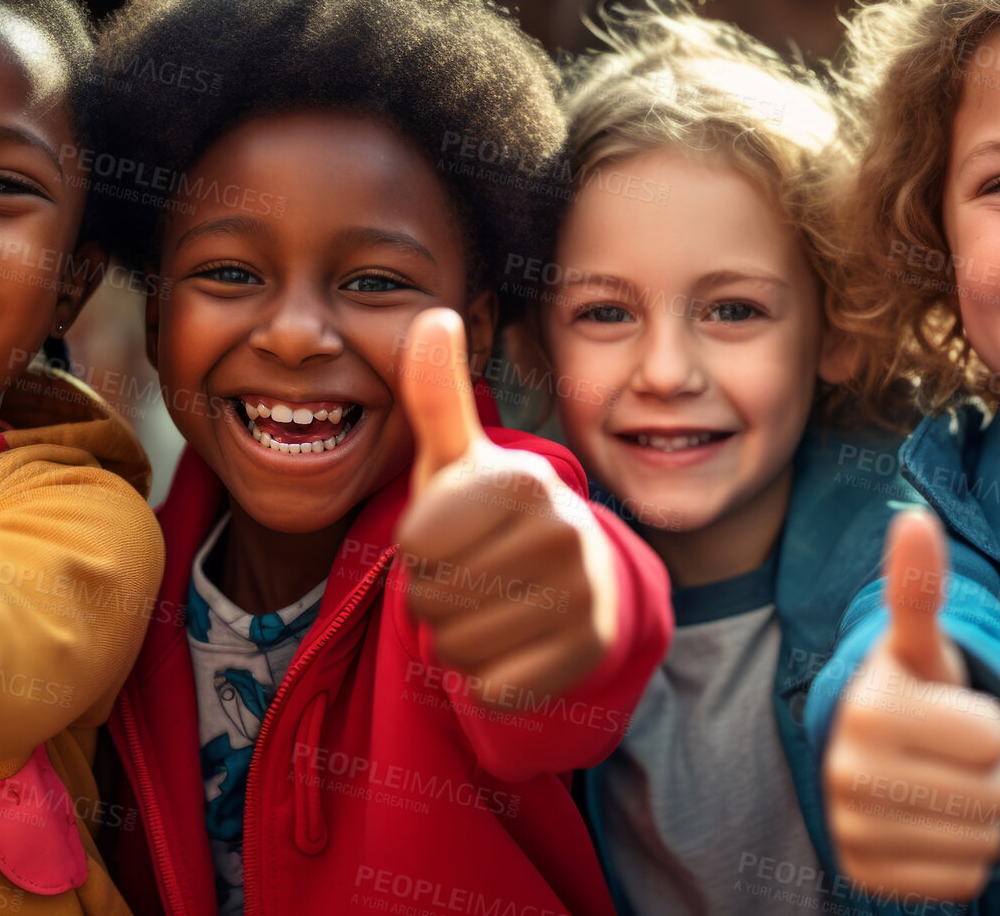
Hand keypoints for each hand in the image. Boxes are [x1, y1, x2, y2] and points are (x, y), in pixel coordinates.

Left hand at [393, 308, 619, 706]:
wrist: (575, 579)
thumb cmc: (497, 515)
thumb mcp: (460, 458)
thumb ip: (436, 394)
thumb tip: (432, 314)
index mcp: (523, 481)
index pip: (415, 542)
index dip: (418, 546)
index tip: (452, 532)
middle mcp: (563, 534)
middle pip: (433, 597)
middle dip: (436, 594)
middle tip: (474, 572)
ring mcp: (581, 598)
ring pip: (457, 646)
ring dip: (458, 635)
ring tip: (493, 604)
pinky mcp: (584, 654)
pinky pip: (489, 686)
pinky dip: (487, 676)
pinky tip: (515, 642)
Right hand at [823, 508, 999, 901]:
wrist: (876, 756)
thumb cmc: (918, 692)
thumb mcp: (924, 643)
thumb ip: (920, 586)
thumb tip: (914, 517)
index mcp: (866, 709)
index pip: (995, 741)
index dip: (996, 726)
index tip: (957, 713)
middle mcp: (845, 772)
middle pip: (993, 795)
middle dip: (995, 774)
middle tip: (957, 754)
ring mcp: (851, 831)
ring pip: (982, 842)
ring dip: (983, 817)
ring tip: (946, 784)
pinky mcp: (865, 876)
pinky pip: (963, 881)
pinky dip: (962, 859)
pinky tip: (932, 827)